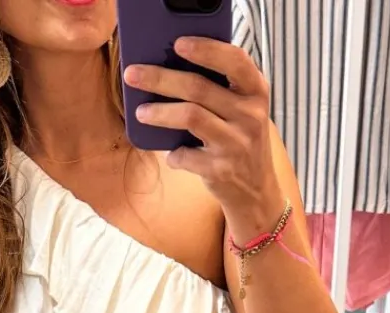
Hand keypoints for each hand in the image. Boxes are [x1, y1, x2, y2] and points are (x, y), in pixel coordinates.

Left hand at [124, 38, 284, 240]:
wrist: (256, 190)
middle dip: (161, 78)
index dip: (206, 49)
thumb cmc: (241, 139)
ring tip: (141, 112)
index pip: (235, 61)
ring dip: (160, 113)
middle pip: (199, 87)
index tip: (178, 43)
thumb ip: (221, 88)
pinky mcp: (222, 170)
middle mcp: (250, 115)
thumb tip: (170, 67)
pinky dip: (174, 154)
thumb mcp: (243, 109)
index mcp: (256, 92)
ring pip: (190, 116)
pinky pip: (186, 155)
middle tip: (133, 74)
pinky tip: (173, 154)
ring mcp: (237, 144)